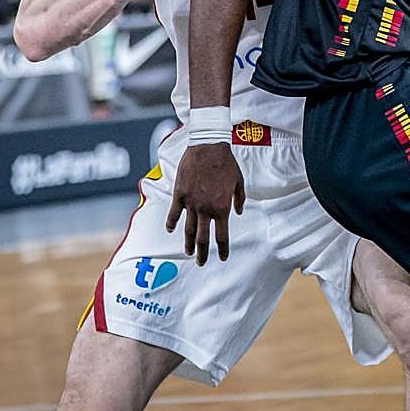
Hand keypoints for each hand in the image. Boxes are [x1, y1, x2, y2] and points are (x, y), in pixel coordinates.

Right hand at [165, 143, 245, 264]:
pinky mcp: (180, 194)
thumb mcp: (239, 181)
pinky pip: (174, 213)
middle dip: (202, 253)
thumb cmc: (226, 163)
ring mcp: (191, 203)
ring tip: (187, 252)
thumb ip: (239, 199)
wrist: (208, 147)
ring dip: (187, 243)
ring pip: (188, 229)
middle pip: (202, 239)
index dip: (222, 250)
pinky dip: (171, 223)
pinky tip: (170, 230)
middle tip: (201, 262)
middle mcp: (206, 210)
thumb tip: (239, 212)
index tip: (222, 258)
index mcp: (222, 208)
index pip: (222, 236)